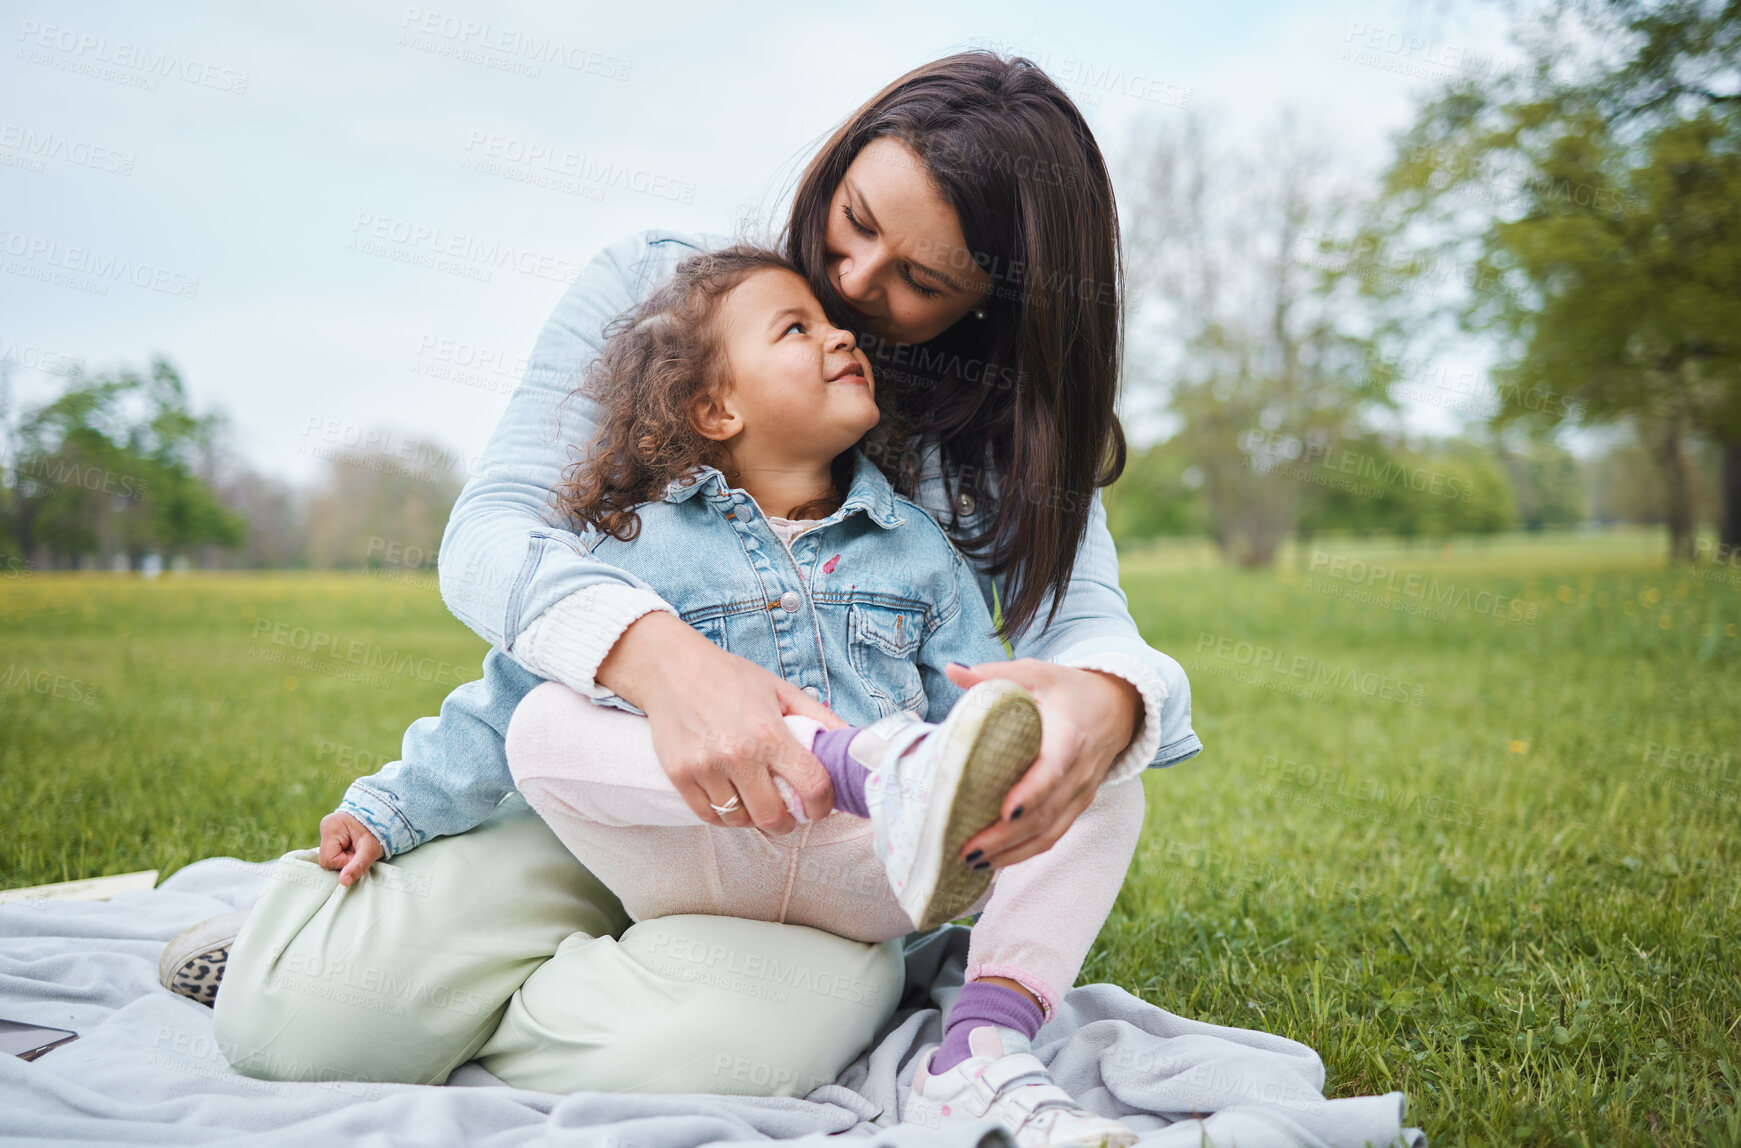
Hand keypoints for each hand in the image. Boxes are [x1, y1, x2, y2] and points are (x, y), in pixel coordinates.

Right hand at [318, 810, 384, 885]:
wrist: (384, 818)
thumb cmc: (377, 832)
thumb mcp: (370, 850)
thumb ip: (358, 866)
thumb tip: (343, 882)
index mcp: (331, 826)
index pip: (329, 860)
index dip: (344, 863)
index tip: (359, 855)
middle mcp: (325, 827)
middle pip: (326, 859)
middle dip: (343, 862)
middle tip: (358, 853)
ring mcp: (326, 831)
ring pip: (329, 858)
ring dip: (343, 859)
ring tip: (356, 850)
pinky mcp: (330, 836)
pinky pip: (332, 853)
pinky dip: (343, 855)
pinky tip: (352, 849)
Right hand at [597, 610, 845, 833]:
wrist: (672, 669)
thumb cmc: (729, 678)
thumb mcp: (781, 690)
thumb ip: (820, 719)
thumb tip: (853, 743)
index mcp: (770, 732)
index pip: (811, 786)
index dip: (824, 804)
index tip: (821, 805)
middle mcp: (738, 754)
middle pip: (773, 817)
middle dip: (789, 821)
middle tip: (789, 811)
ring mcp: (705, 768)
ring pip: (740, 820)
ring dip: (754, 819)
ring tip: (758, 801)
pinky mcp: (679, 775)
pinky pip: (708, 816)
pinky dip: (725, 815)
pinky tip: (733, 799)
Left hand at [952, 659, 1140, 868]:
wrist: (1118, 706)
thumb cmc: (1069, 688)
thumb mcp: (1037, 673)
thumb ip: (995, 675)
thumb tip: (952, 670)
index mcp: (1069, 734)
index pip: (1053, 770)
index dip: (1032, 792)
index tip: (1005, 811)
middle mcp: (1079, 770)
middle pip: (1046, 812)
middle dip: (1007, 836)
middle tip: (967, 850)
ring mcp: (1081, 792)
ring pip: (1050, 831)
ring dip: (1013, 852)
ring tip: (972, 863)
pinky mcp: (1078, 805)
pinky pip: (1053, 835)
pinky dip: (1025, 852)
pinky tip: (994, 862)